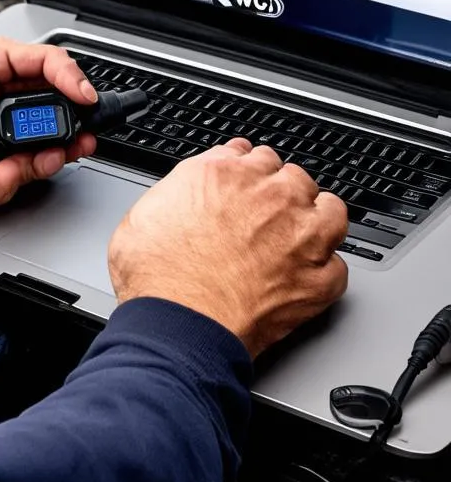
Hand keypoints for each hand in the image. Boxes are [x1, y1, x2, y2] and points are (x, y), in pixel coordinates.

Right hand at [0, 38, 98, 212]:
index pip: (40, 139)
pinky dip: (63, 72)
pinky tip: (75, 91)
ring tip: (82, 114)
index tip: (85, 147)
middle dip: (73, 120)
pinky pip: (36, 59)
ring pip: (46, 81)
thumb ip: (14, 176)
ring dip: (71, 97)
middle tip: (90, 131)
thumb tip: (46, 163)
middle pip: (47, 108)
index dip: (67, 143)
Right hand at [109, 139, 348, 357]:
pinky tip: (305, 278)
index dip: (248, 171)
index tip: (247, 182)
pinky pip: (337, 266)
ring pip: (330, 210)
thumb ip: (178, 190)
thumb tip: (185, 189)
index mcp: (224, 174)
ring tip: (300, 236)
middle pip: (293, 178)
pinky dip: (323, 272)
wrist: (179, 326)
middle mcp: (269, 197)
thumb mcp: (144, 213)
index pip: (252, 155)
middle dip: (282, 193)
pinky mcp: (318, 278)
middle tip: (267, 215)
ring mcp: (300, 236)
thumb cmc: (155, 276)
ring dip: (317, 220)